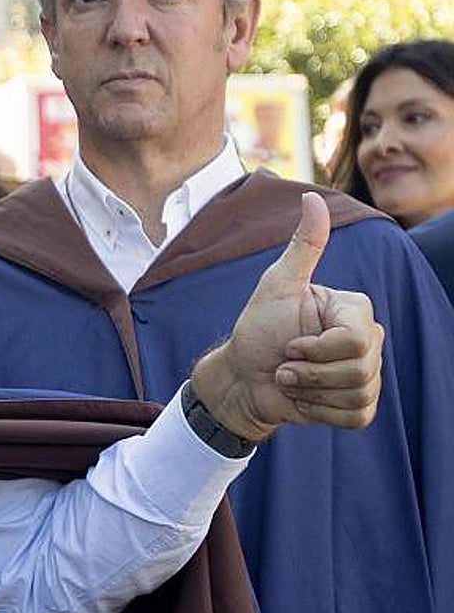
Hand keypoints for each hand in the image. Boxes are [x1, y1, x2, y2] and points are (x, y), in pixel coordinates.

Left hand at [192, 192, 382, 441]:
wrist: (243, 378)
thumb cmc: (257, 329)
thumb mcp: (276, 286)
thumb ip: (302, 246)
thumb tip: (312, 196)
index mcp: (354, 308)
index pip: (356, 340)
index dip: (316, 349)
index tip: (288, 344)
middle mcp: (369, 338)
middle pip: (360, 369)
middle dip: (310, 373)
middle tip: (284, 365)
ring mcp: (367, 373)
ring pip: (359, 394)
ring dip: (311, 392)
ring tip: (290, 380)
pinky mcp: (359, 405)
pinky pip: (357, 416)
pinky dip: (321, 413)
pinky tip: (303, 399)